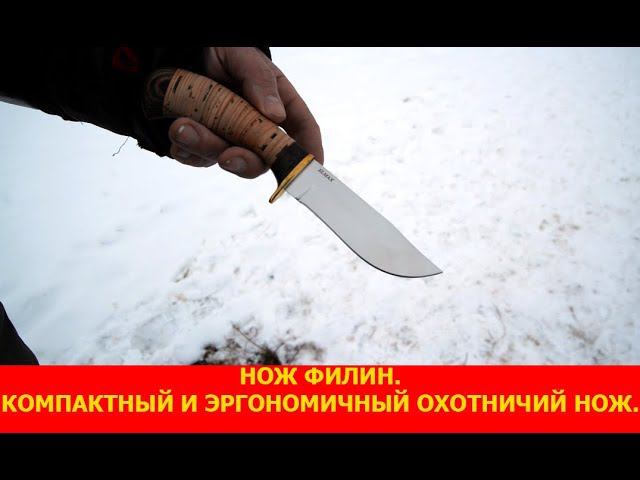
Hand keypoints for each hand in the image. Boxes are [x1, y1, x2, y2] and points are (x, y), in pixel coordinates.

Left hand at [167, 47, 322, 177]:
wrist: (182, 53)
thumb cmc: (224, 51)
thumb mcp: (244, 56)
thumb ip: (259, 81)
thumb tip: (275, 115)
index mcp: (279, 105)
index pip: (303, 132)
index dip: (308, 153)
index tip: (310, 167)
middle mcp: (257, 128)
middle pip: (263, 159)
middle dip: (245, 162)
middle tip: (227, 157)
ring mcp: (231, 139)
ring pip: (225, 158)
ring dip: (204, 147)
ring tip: (181, 126)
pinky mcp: (204, 144)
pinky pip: (197, 157)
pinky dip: (186, 149)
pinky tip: (176, 131)